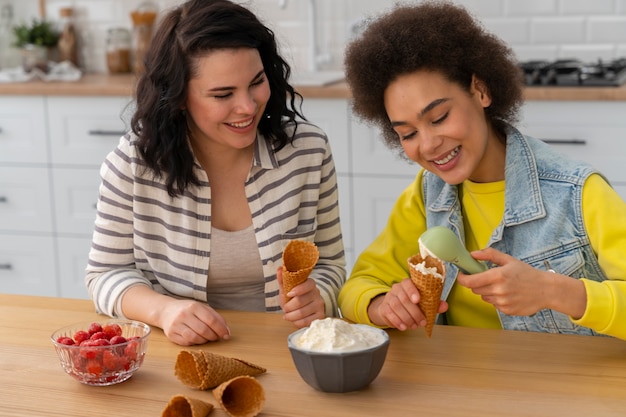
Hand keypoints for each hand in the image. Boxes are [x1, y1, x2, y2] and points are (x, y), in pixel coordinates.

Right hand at [158, 299, 230, 345]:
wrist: (166, 311)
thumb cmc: (188, 310)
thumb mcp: (202, 308)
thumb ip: (216, 318)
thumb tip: (227, 332)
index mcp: (194, 306)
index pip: (211, 320)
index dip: (221, 329)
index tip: (226, 335)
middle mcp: (184, 315)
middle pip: (204, 330)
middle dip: (213, 336)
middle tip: (216, 337)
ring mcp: (176, 325)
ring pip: (195, 338)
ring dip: (205, 341)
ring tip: (207, 338)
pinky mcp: (171, 334)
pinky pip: (187, 343)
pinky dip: (195, 343)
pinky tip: (197, 338)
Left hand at [277, 267, 324, 327]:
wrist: (306, 307)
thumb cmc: (295, 296)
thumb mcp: (288, 288)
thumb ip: (283, 279)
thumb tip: (279, 269)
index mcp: (310, 284)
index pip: (307, 285)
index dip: (297, 290)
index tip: (288, 294)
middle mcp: (317, 293)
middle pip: (300, 301)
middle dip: (288, 306)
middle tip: (285, 308)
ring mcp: (319, 305)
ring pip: (302, 313)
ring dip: (290, 316)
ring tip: (287, 315)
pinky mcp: (320, 316)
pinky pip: (306, 321)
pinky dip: (296, 322)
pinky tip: (294, 320)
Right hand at [367, 278, 447, 330]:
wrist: (392, 308)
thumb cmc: (411, 304)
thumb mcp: (423, 303)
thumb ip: (433, 304)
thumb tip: (444, 306)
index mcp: (407, 284)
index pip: (407, 283)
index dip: (412, 291)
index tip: (417, 300)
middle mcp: (396, 289)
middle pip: (403, 298)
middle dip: (414, 312)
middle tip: (422, 322)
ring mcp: (389, 297)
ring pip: (396, 306)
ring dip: (407, 318)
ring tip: (414, 326)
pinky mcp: (384, 307)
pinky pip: (389, 313)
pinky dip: (397, 321)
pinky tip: (404, 327)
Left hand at [455, 247, 585, 316]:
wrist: (546, 290)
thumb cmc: (527, 274)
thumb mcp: (509, 260)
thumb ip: (489, 255)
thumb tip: (472, 254)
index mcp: (497, 276)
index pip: (469, 281)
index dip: (462, 278)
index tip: (462, 274)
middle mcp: (498, 290)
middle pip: (475, 290)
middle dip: (477, 283)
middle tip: (487, 278)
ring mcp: (502, 302)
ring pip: (484, 297)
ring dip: (488, 292)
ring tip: (502, 286)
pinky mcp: (507, 311)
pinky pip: (494, 305)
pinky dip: (497, 300)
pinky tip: (509, 294)